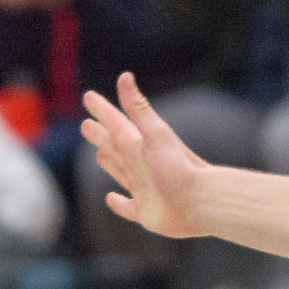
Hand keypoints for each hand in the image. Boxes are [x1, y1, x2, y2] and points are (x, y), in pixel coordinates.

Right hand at [81, 71, 211, 237]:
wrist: (202, 202)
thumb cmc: (179, 167)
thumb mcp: (155, 134)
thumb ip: (138, 108)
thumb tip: (124, 76)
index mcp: (140, 145)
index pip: (116, 122)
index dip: (102, 110)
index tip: (89, 97)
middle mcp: (140, 164)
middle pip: (115, 146)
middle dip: (101, 135)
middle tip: (86, 125)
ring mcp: (143, 188)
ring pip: (120, 172)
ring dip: (109, 162)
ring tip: (100, 153)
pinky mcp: (145, 212)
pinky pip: (127, 207)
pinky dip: (117, 203)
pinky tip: (111, 198)